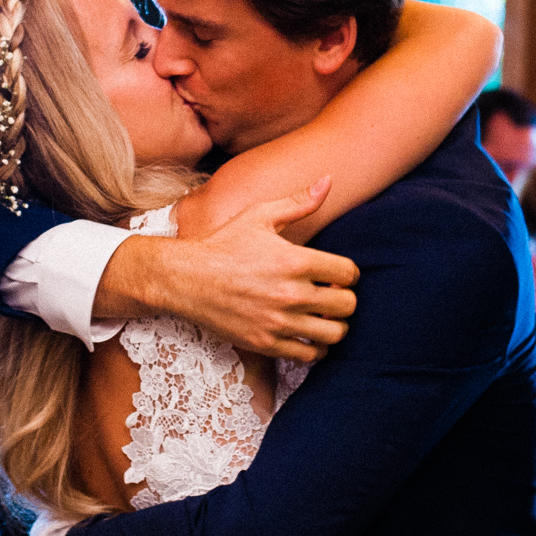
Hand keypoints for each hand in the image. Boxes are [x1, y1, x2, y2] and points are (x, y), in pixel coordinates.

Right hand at [162, 178, 359, 362]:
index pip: (349, 273)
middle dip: (345, 299)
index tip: (338, 275)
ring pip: (334, 334)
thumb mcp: (259, 216)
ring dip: (335, 325)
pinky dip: (315, 347)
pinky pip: (309, 355)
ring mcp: (279, 322)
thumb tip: (328, 180)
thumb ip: (299, 202)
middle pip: (347, 305)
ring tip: (324, 317)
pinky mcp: (266, 344)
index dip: (349, 273)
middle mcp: (291, 293)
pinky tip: (307, 334)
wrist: (186, 278)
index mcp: (295, 260)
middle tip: (332, 295)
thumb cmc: (224, 244)